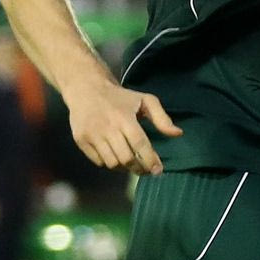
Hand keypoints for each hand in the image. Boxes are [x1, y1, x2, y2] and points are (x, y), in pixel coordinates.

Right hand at [65, 78, 182, 175]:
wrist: (87, 89)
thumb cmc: (120, 97)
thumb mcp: (145, 100)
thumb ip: (162, 118)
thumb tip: (178, 134)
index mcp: (124, 117)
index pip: (140, 144)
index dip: (150, 160)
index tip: (158, 170)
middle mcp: (107, 127)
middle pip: (126, 158)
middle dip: (139, 168)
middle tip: (147, 170)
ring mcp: (92, 135)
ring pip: (112, 163)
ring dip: (125, 168)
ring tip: (133, 164)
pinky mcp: (81, 140)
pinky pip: (99, 162)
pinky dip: (110, 164)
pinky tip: (117, 157)